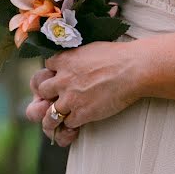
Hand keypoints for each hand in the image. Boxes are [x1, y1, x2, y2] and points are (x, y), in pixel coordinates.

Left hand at [25, 41, 146, 145]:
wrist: (132, 69)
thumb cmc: (118, 56)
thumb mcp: (91, 48)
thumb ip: (78, 56)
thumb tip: (79, 61)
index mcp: (65, 59)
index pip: (47, 66)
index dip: (53, 72)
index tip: (59, 76)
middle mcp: (62, 79)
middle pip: (42, 90)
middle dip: (47, 95)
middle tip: (55, 98)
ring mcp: (70, 98)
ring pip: (49, 115)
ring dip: (52, 118)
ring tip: (56, 121)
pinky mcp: (81, 114)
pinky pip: (67, 124)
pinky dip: (72, 125)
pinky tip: (79, 122)